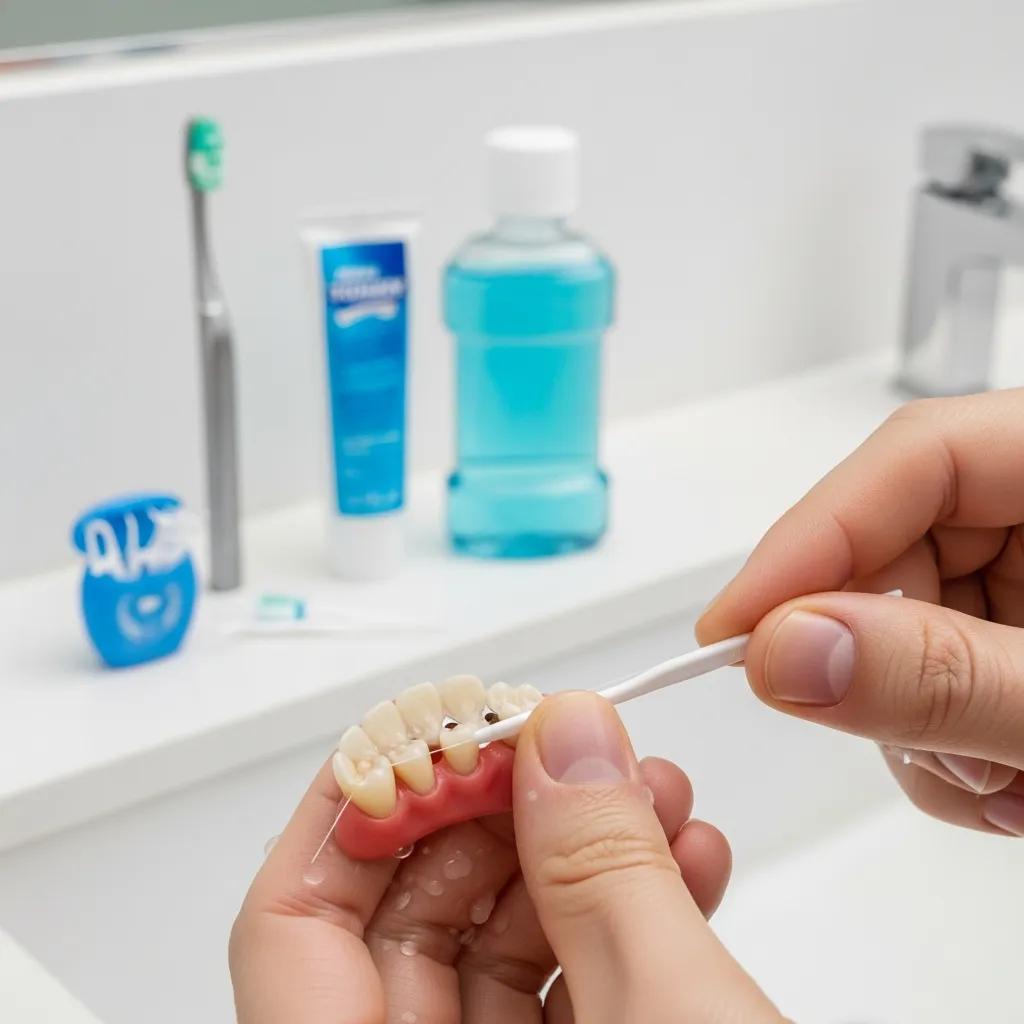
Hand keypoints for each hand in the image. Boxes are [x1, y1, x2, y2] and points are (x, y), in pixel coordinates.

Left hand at [230, 692, 781, 1021]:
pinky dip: (622, 920)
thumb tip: (563, 735)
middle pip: (407, 919)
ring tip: (656, 791)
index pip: (289, 926)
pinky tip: (686, 863)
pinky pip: (568, 990)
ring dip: (581, 856)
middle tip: (573, 745)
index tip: (429, 724)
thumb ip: (607, 875)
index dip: (353, 805)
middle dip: (502, 810)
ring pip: (497, 949)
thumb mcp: (669, 1021)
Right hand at [697, 390, 1023, 836]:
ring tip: (1006, 784)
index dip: (807, 539)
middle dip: (878, 668)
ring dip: (919, 728)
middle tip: (904, 746)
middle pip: (894, 554)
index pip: (913, 458)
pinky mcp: (1012, 636)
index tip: (731, 633)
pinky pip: (927, 674)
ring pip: (898, 630)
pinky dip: (942, 746)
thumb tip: (787, 649)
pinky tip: (1007, 779)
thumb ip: (942, 675)